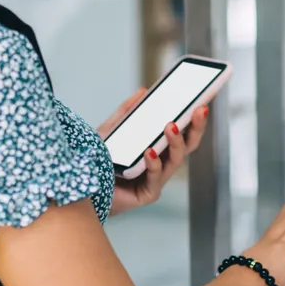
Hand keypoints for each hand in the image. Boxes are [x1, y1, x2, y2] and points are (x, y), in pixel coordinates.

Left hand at [97, 88, 210, 216]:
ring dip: (176, 142)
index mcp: (158, 148)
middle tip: (199, 109)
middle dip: (196, 127)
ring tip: (171, 125)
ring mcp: (156, 180)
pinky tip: (149, 151)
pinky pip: (155, 179)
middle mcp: (161, 163)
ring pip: (175, 160)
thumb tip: (144, 91)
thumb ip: (126, 112)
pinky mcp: (147, 195)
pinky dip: (154, 164)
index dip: (194, 117)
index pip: (182, 131)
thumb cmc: (97, 161)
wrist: (82, 187)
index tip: (202, 98)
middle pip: (187, 145)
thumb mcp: (111, 130)